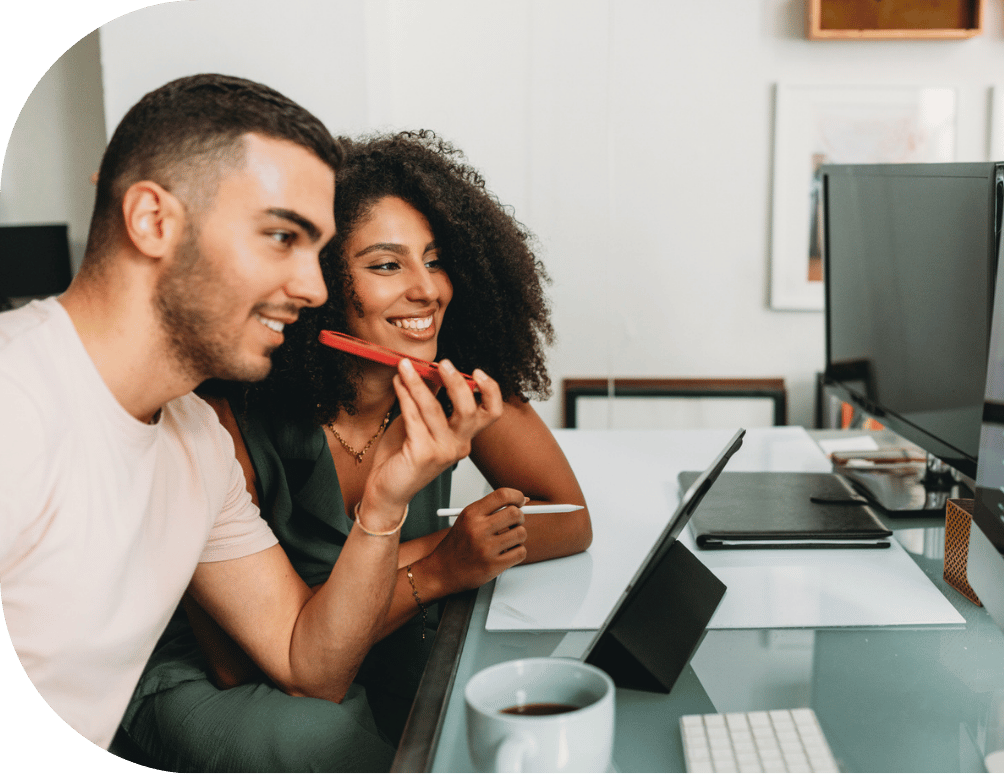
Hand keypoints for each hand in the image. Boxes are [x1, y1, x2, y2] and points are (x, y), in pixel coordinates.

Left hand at [359, 359, 502, 530]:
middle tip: (442, 363)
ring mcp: (442, 451)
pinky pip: (414, 417)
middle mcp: (458, 445)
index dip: (490, 391)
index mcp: (464, 438)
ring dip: (418, 383)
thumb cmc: (402, 457)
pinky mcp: (423, 454)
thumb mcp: (420, 423)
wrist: (386, 489)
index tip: (478, 372)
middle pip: (470, 409)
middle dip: (457, 382)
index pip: (491, 413)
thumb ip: (430, 401)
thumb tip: (431, 372)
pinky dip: (405, 395)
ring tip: (405, 366)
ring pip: (435, 408)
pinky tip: (398, 383)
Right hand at [422, 488, 528, 592]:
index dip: (516, 496)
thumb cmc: (457, 546)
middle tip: (514, 523)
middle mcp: (478, 530)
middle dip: (519, 518)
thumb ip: (492, 510)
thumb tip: (524, 500)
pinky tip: (506, 553)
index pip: (502, 495)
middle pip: (515, 513)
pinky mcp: (493, 566)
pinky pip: (520, 552)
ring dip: (519, 537)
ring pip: (521, 533)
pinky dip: (517, 552)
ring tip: (507, 541)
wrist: (441, 571)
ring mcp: (486, 549)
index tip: (520, 501)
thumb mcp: (468, 521)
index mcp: (471, 514)